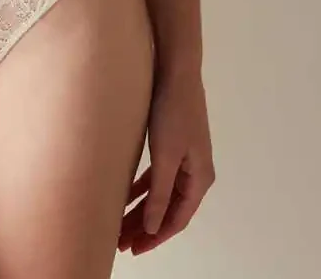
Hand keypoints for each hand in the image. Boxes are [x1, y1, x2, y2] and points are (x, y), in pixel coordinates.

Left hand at [117, 64, 214, 255]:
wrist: (176, 70)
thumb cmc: (172, 110)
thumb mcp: (164, 155)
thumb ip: (159, 193)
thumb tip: (152, 227)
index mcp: (199, 178)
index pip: (177, 219)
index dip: (156, 237)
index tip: (135, 249)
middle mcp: (196, 172)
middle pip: (169, 209)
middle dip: (146, 227)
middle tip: (123, 243)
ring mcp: (185, 158)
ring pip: (162, 194)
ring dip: (143, 209)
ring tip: (121, 225)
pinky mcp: (173, 145)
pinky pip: (158, 177)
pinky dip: (144, 189)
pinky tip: (126, 195)